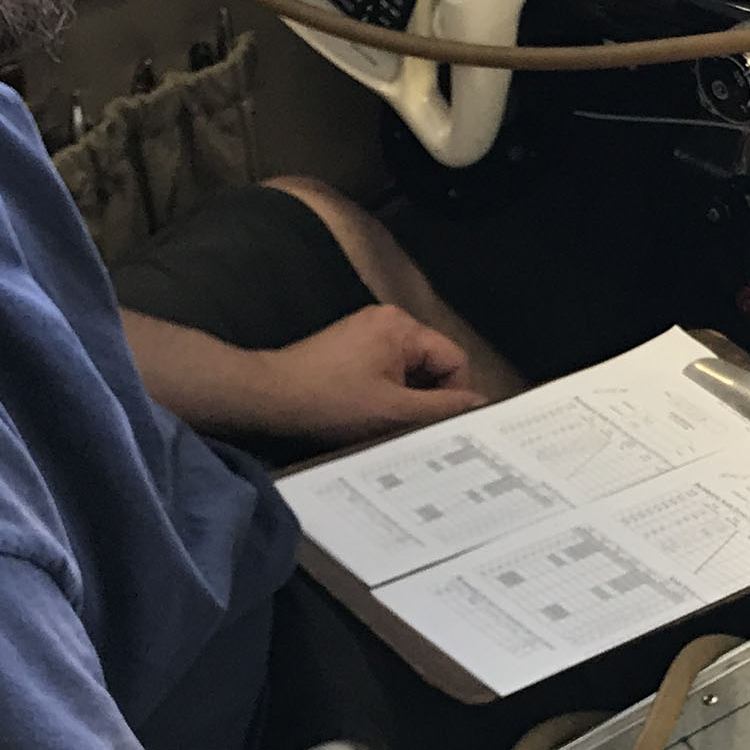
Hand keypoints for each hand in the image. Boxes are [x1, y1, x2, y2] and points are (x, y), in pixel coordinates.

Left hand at [254, 304, 484, 443]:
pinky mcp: (350, 348)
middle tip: (413, 428)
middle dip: (428, 398)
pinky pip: (386, 371)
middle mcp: (387, 321)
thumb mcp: (393, 411)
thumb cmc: (329, 402)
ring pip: (409, 371)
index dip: (455, 396)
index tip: (440, 426)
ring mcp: (366, 332)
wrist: (268, 397)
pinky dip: (386, 395)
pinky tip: (369, 415)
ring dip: (406, 400)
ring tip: (387, 423)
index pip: (454, 360)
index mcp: (402, 327)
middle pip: (433, 364)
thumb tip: (481, 406)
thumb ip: (442, 408)